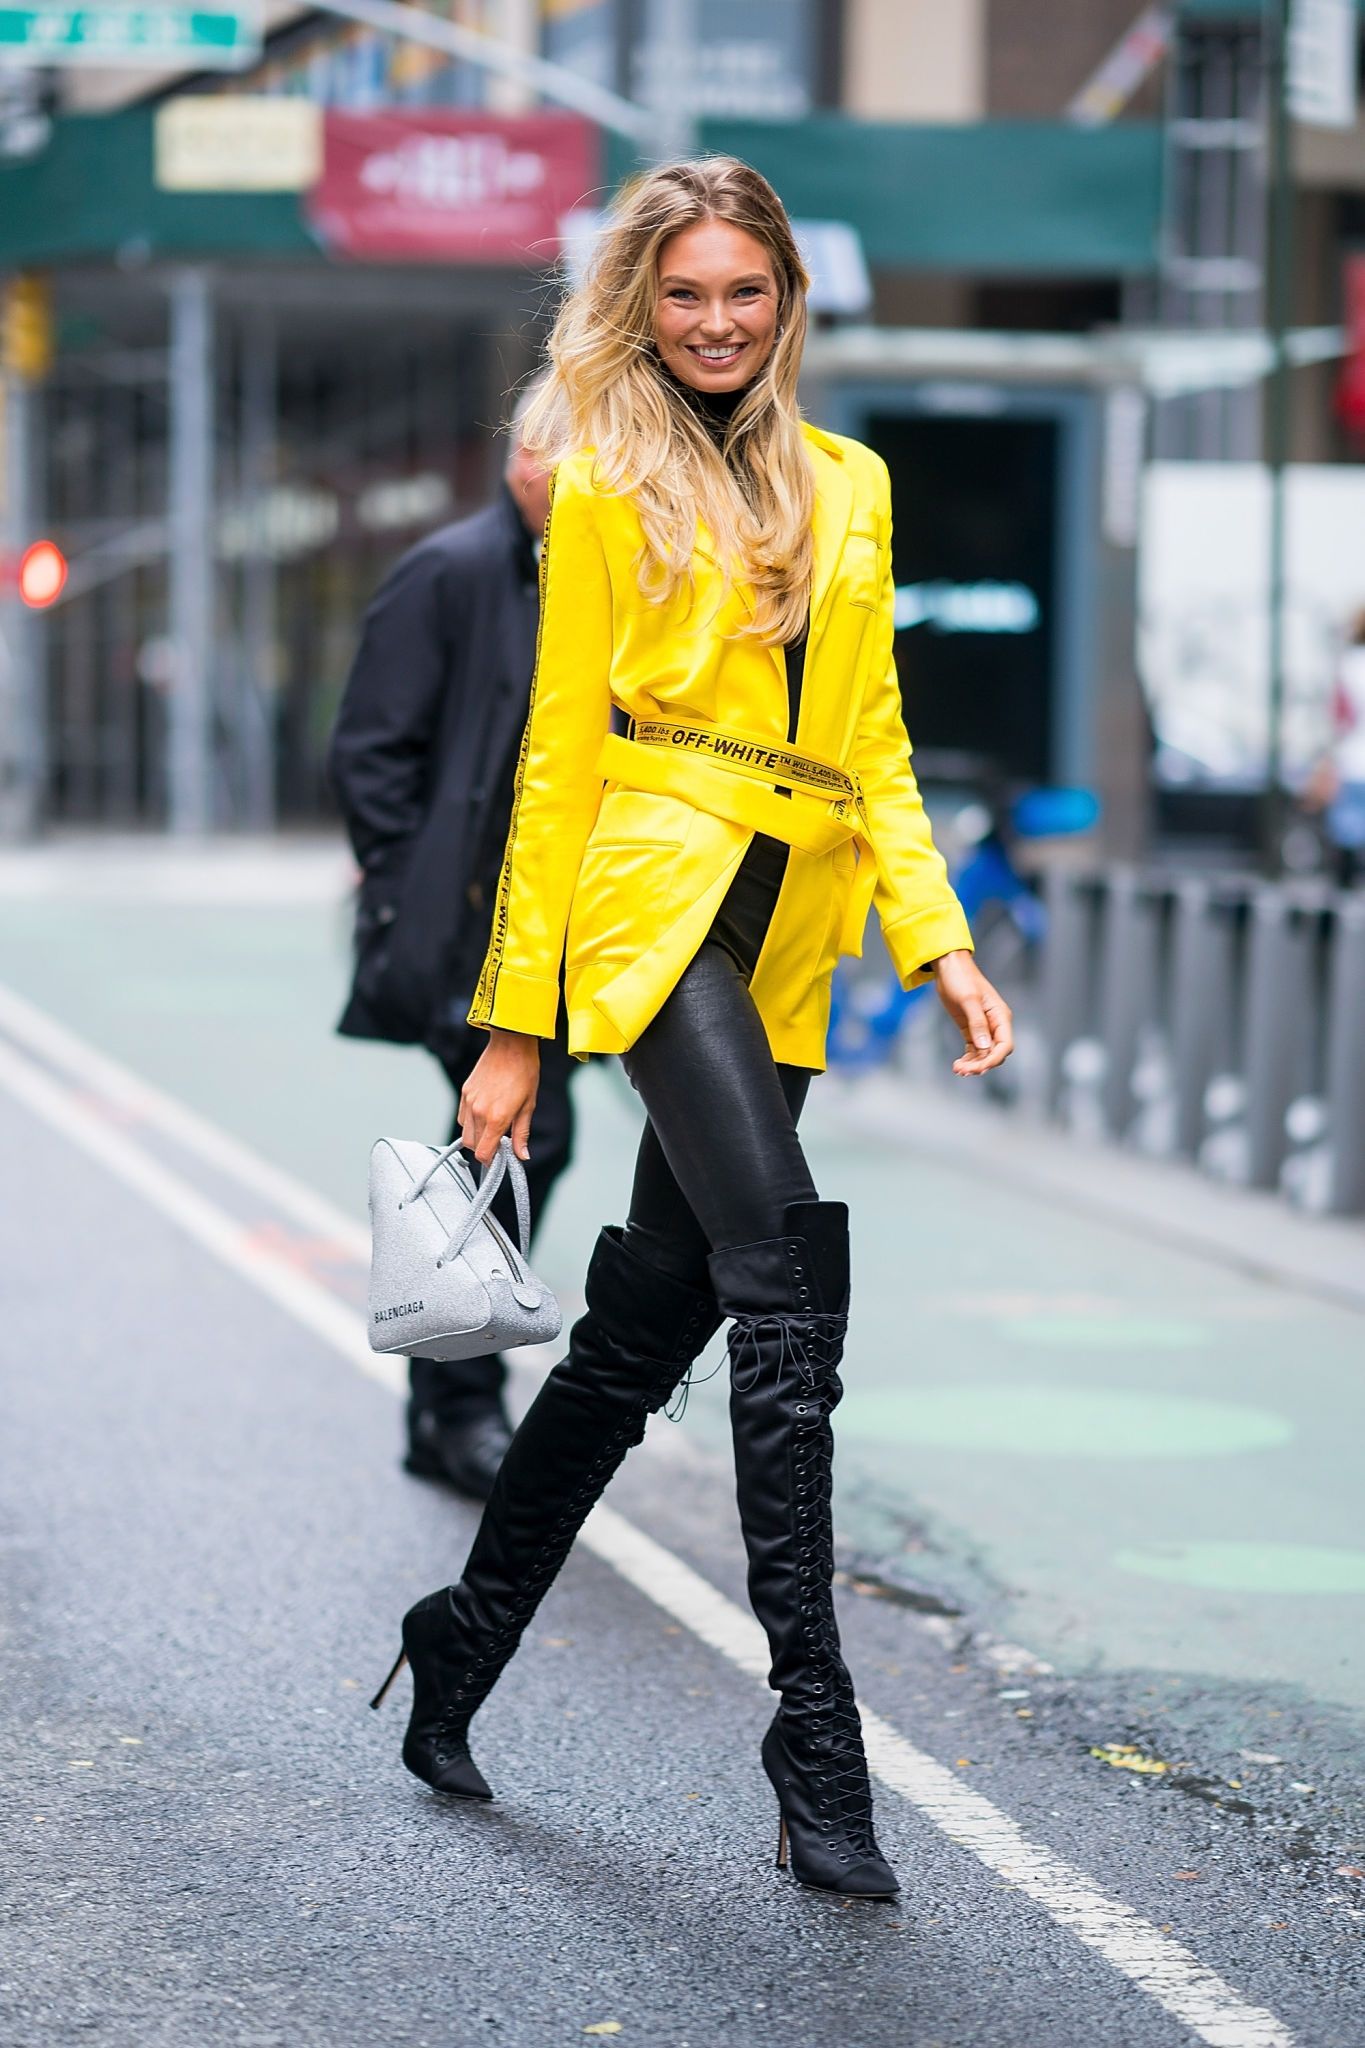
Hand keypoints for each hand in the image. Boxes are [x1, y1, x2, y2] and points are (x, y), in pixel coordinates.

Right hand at [458, 1029, 540, 1164]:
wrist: (511, 1044)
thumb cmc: (525, 1073)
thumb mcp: (528, 1106)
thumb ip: (521, 1134)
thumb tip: (522, 1157)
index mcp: (496, 1118)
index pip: (484, 1154)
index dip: (491, 1162)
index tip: (499, 1159)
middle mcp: (478, 1112)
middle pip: (472, 1146)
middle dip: (484, 1150)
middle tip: (499, 1143)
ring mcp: (469, 1101)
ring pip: (465, 1133)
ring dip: (476, 1137)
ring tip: (492, 1128)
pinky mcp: (464, 1092)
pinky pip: (462, 1117)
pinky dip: (470, 1123)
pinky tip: (484, 1116)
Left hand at [930, 951, 1013, 1076]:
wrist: (948, 967)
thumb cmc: (961, 978)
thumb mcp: (968, 1000)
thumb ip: (977, 1023)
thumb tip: (985, 1047)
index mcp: (1000, 1016)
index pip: (1005, 1045)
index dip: (994, 1059)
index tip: (979, 1068)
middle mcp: (995, 1024)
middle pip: (995, 1053)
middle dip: (981, 1064)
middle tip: (963, 1071)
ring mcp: (984, 1028)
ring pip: (984, 1054)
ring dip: (973, 1064)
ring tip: (958, 1070)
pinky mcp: (972, 1029)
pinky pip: (974, 1050)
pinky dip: (968, 1059)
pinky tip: (958, 1065)